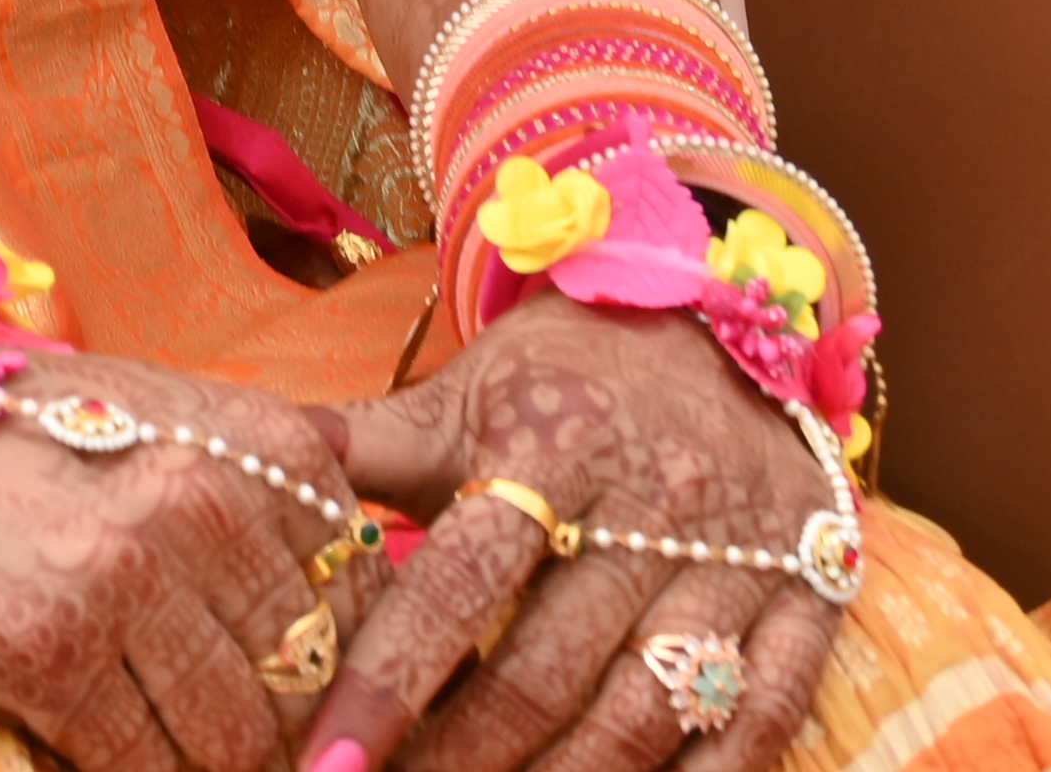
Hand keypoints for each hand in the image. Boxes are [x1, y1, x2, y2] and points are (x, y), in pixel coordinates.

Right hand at [0, 356, 366, 771]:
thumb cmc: (10, 419)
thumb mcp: (153, 411)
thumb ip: (263, 485)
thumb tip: (357, 596)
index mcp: (247, 439)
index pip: (361, 594)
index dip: (351, 664)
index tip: (325, 699)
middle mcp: (198, 500)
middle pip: (307, 679)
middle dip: (288, 730)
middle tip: (256, 739)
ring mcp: (122, 579)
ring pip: (237, 737)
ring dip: (217, 762)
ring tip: (186, 748)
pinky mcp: (46, 652)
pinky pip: (145, 766)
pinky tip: (121, 755)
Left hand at [310, 301, 845, 771]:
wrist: (728, 322)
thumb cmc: (567, 375)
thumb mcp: (465, 392)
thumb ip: (364, 445)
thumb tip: (236, 460)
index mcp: (549, 446)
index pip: (458, 584)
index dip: (388, 681)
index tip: (329, 762)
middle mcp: (652, 506)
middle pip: (549, 669)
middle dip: (465, 761)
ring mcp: (742, 559)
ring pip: (651, 712)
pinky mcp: (814, 600)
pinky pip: (766, 718)